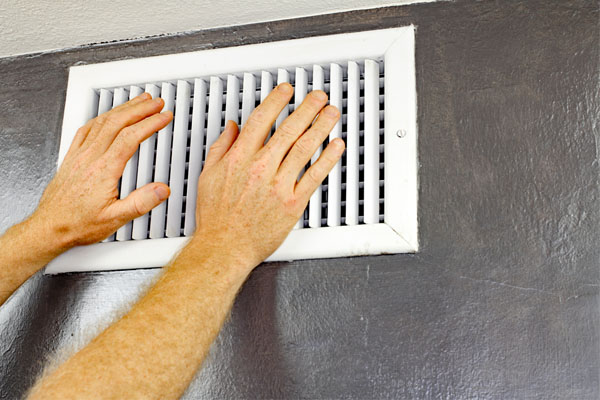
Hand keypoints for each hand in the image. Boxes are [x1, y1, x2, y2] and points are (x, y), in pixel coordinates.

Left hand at [33, 93, 172, 250]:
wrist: (50, 227)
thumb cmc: (78, 224)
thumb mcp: (115, 219)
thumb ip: (141, 203)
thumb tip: (162, 190)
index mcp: (104, 170)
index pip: (131, 137)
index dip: (150, 123)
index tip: (164, 116)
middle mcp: (90, 158)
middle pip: (117, 122)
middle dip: (140, 109)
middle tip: (156, 103)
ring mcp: (79, 155)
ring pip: (102, 122)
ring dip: (123, 108)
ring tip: (138, 102)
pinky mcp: (71, 157)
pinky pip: (86, 129)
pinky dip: (101, 117)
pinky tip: (107, 115)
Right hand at [192, 83, 343, 267]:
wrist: (224, 248)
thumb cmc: (217, 218)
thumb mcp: (208, 176)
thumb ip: (221, 148)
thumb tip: (232, 128)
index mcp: (239, 159)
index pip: (261, 120)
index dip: (276, 101)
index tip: (286, 91)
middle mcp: (260, 168)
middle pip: (288, 129)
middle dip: (306, 108)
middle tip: (318, 97)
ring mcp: (277, 185)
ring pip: (303, 148)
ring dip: (320, 126)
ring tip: (331, 113)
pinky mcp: (292, 203)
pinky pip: (313, 176)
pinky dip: (327, 159)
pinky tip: (335, 146)